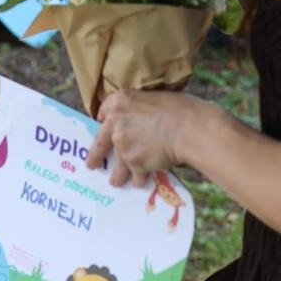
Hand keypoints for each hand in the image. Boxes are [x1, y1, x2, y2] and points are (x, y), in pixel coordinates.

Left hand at [85, 90, 199, 188]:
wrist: (188, 128)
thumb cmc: (180, 109)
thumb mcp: (154, 98)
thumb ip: (139, 110)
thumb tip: (141, 121)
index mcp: (120, 101)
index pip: (103, 112)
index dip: (103, 122)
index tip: (102, 128)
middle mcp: (115, 122)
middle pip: (100, 142)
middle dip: (96, 156)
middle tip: (92, 165)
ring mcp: (122, 144)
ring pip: (117, 165)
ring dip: (117, 176)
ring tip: (116, 182)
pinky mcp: (133, 162)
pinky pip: (134, 175)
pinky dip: (139, 179)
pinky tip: (142, 182)